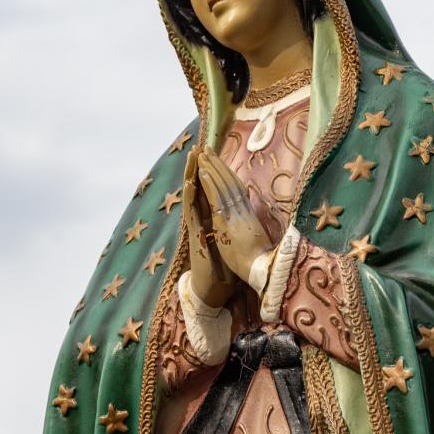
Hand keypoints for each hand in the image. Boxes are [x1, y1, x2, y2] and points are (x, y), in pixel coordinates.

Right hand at [183, 148, 236, 306]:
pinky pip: (192, 213)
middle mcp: (203, 219)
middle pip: (200, 188)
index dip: (211, 173)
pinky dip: (191, 197)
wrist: (214, 286)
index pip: (211, 190)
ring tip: (191, 158)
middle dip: (199, 168)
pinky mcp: (195, 236)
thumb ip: (235, 224)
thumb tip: (244, 212)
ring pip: (193, 197)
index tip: (212, 155)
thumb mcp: (234, 239)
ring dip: (191, 176)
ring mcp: (197, 227)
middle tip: (197, 148)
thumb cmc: (225, 264)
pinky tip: (189, 183)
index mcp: (213, 218)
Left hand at [196, 150, 272, 282]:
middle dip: (218, 165)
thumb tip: (251, 224)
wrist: (261, 272)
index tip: (220, 163)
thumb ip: (250, 229)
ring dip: (211, 168)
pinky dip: (209, 183)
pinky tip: (201, 172)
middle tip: (207, 149)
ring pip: (222, 185)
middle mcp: (242, 210)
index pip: (236, 190)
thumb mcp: (253, 240)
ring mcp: (235, 214)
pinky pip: (216, 198)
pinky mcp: (226, 221)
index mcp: (248, 215)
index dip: (228, 175)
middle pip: (229, 182)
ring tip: (201, 154)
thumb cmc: (258, 262)